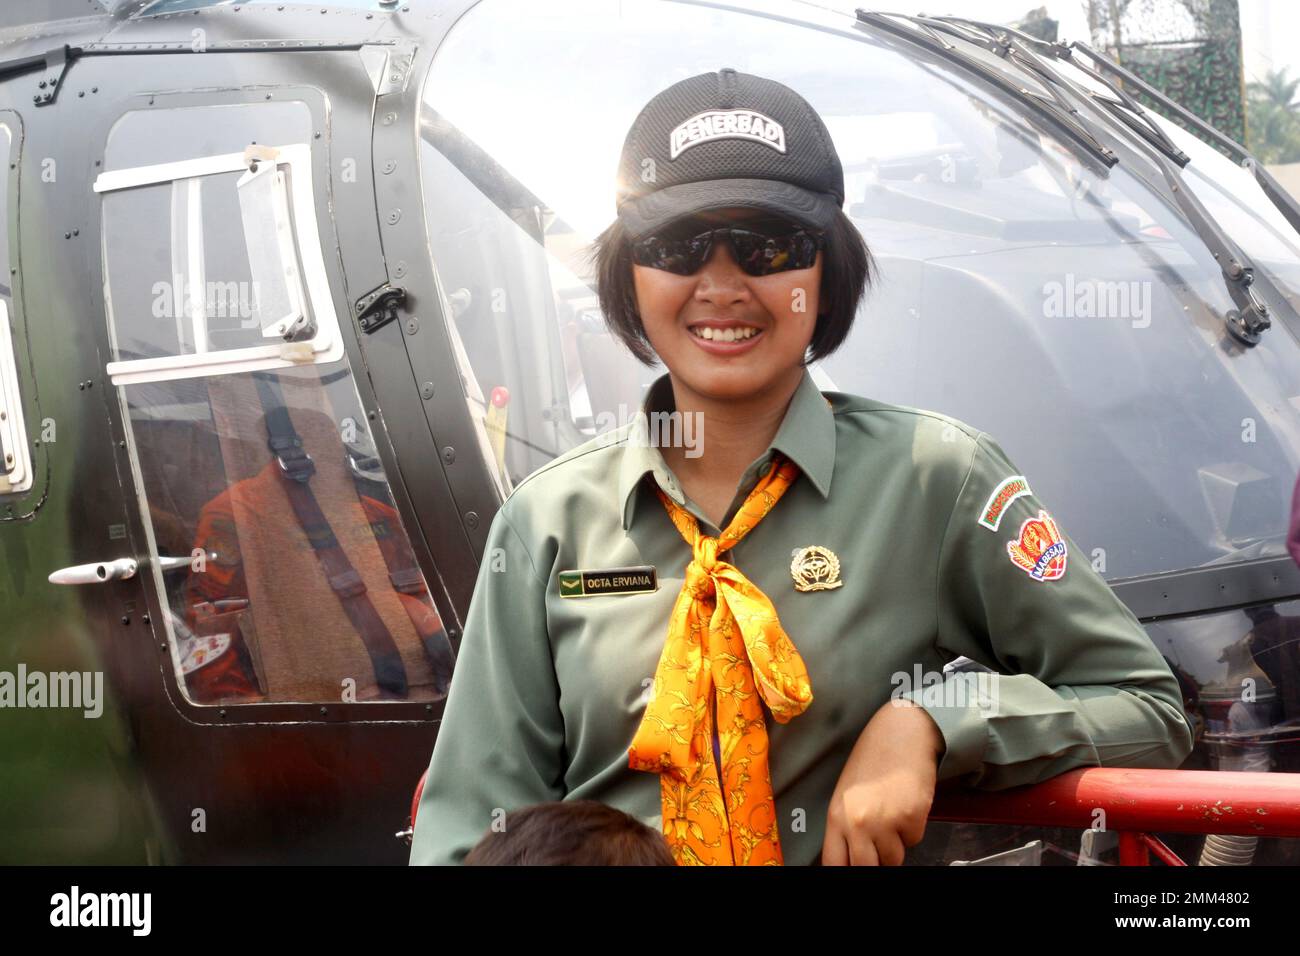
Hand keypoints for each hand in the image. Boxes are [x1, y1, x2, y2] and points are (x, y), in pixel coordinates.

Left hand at [821, 698, 943, 865]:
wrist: (902, 732)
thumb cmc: (874, 760)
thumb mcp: (848, 794)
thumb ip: (846, 827)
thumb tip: (851, 857)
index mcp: (836, 815)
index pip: (834, 863)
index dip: (846, 869)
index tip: (854, 866)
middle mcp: (857, 822)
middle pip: (865, 868)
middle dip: (875, 863)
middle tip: (880, 848)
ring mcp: (885, 822)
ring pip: (893, 858)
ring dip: (896, 844)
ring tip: (893, 814)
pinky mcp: (911, 818)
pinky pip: (913, 840)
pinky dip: (912, 829)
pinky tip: (906, 804)